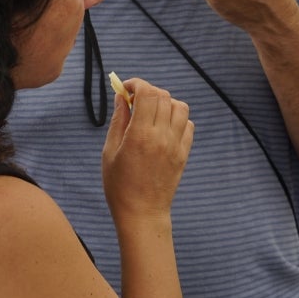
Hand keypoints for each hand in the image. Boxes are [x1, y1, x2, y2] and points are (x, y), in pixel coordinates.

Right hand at [102, 78, 193, 221]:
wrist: (142, 213)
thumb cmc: (119, 185)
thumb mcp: (110, 151)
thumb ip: (119, 121)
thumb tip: (122, 97)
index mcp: (141, 135)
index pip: (147, 93)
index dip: (137, 84)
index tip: (126, 88)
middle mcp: (162, 136)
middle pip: (163, 96)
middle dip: (148, 92)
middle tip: (135, 102)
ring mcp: (176, 145)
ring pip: (180, 107)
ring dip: (165, 104)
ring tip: (151, 114)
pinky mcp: (184, 154)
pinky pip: (188, 125)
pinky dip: (177, 119)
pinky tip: (163, 128)